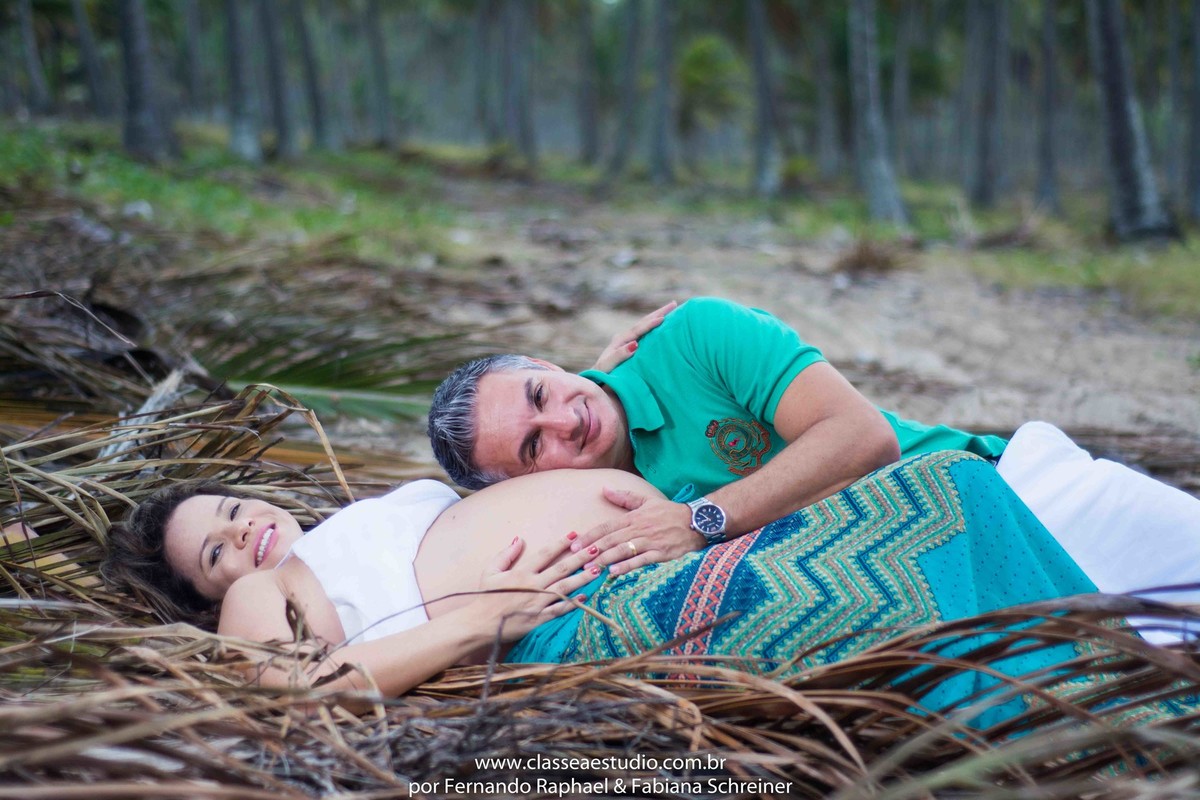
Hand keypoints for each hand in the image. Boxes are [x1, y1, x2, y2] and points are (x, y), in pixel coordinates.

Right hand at [476, 535, 598, 640]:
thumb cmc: (484, 597)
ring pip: (564, 588)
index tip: (575, 535)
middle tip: (597, 549)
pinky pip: (559, 610)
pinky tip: (586, 596)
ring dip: (583, 578)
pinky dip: (573, 604)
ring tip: (598, 570)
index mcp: (521, 573)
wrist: (479, 624)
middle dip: (580, 558)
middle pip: (561, 569)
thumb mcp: (490, 571)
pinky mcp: (539, 619)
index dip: (561, 544)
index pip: (545, 554)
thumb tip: (518, 539)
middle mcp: (532, 586)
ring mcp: (537, 603)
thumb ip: (506, 554)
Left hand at [568, 489, 704, 575]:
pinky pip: (641, 560)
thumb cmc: (670, 512)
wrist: (697, 520)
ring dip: (605, 559)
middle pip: (610, 539)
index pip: (606, 527)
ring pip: (622, 550)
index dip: (589, 536)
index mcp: (633, 517)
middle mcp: (639, 529)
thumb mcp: (647, 501)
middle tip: (575, 559)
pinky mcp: (660, 553)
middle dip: (592, 549)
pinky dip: (627, 566)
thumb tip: (604, 489)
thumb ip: (625, 496)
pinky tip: (614, 572)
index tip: (574, 544)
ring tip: (589, 567)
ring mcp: (649, 541)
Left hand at [590, 301, 677, 371]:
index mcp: (620, 341)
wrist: (596, 379)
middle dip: (659, 313)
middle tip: (674, 304)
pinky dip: (654, 327)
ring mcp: (628, 341)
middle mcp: (624, 338)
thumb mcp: (607, 366)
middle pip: (643, 322)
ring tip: (672, 309)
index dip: (650, 324)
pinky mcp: (631, 347)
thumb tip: (635, 344)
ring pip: (645, 326)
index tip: (663, 318)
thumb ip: (619, 355)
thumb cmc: (601, 376)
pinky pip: (645, 334)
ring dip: (658, 317)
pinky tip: (663, 325)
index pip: (638, 330)